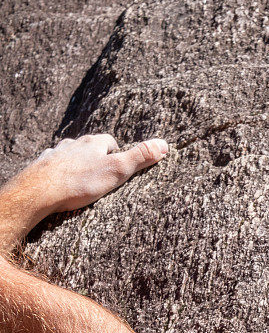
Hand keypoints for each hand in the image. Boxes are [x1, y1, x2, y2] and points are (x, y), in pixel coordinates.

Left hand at [0, 134, 168, 250]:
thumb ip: (139, 157)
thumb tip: (164, 144)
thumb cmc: (80, 182)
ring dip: (76, 162)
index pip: (109, 141)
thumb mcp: (117, 170)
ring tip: (81, 177)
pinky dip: (59, 171)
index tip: (120, 163)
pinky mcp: (42, 166)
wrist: (40, 191)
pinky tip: (60, 181)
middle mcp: (73, 144)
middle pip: (88, 146)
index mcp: (92, 143)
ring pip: (70, 154)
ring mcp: (56, 154)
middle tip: (103, 172)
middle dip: (95, 156)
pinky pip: (53, 165)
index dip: (116, 152)